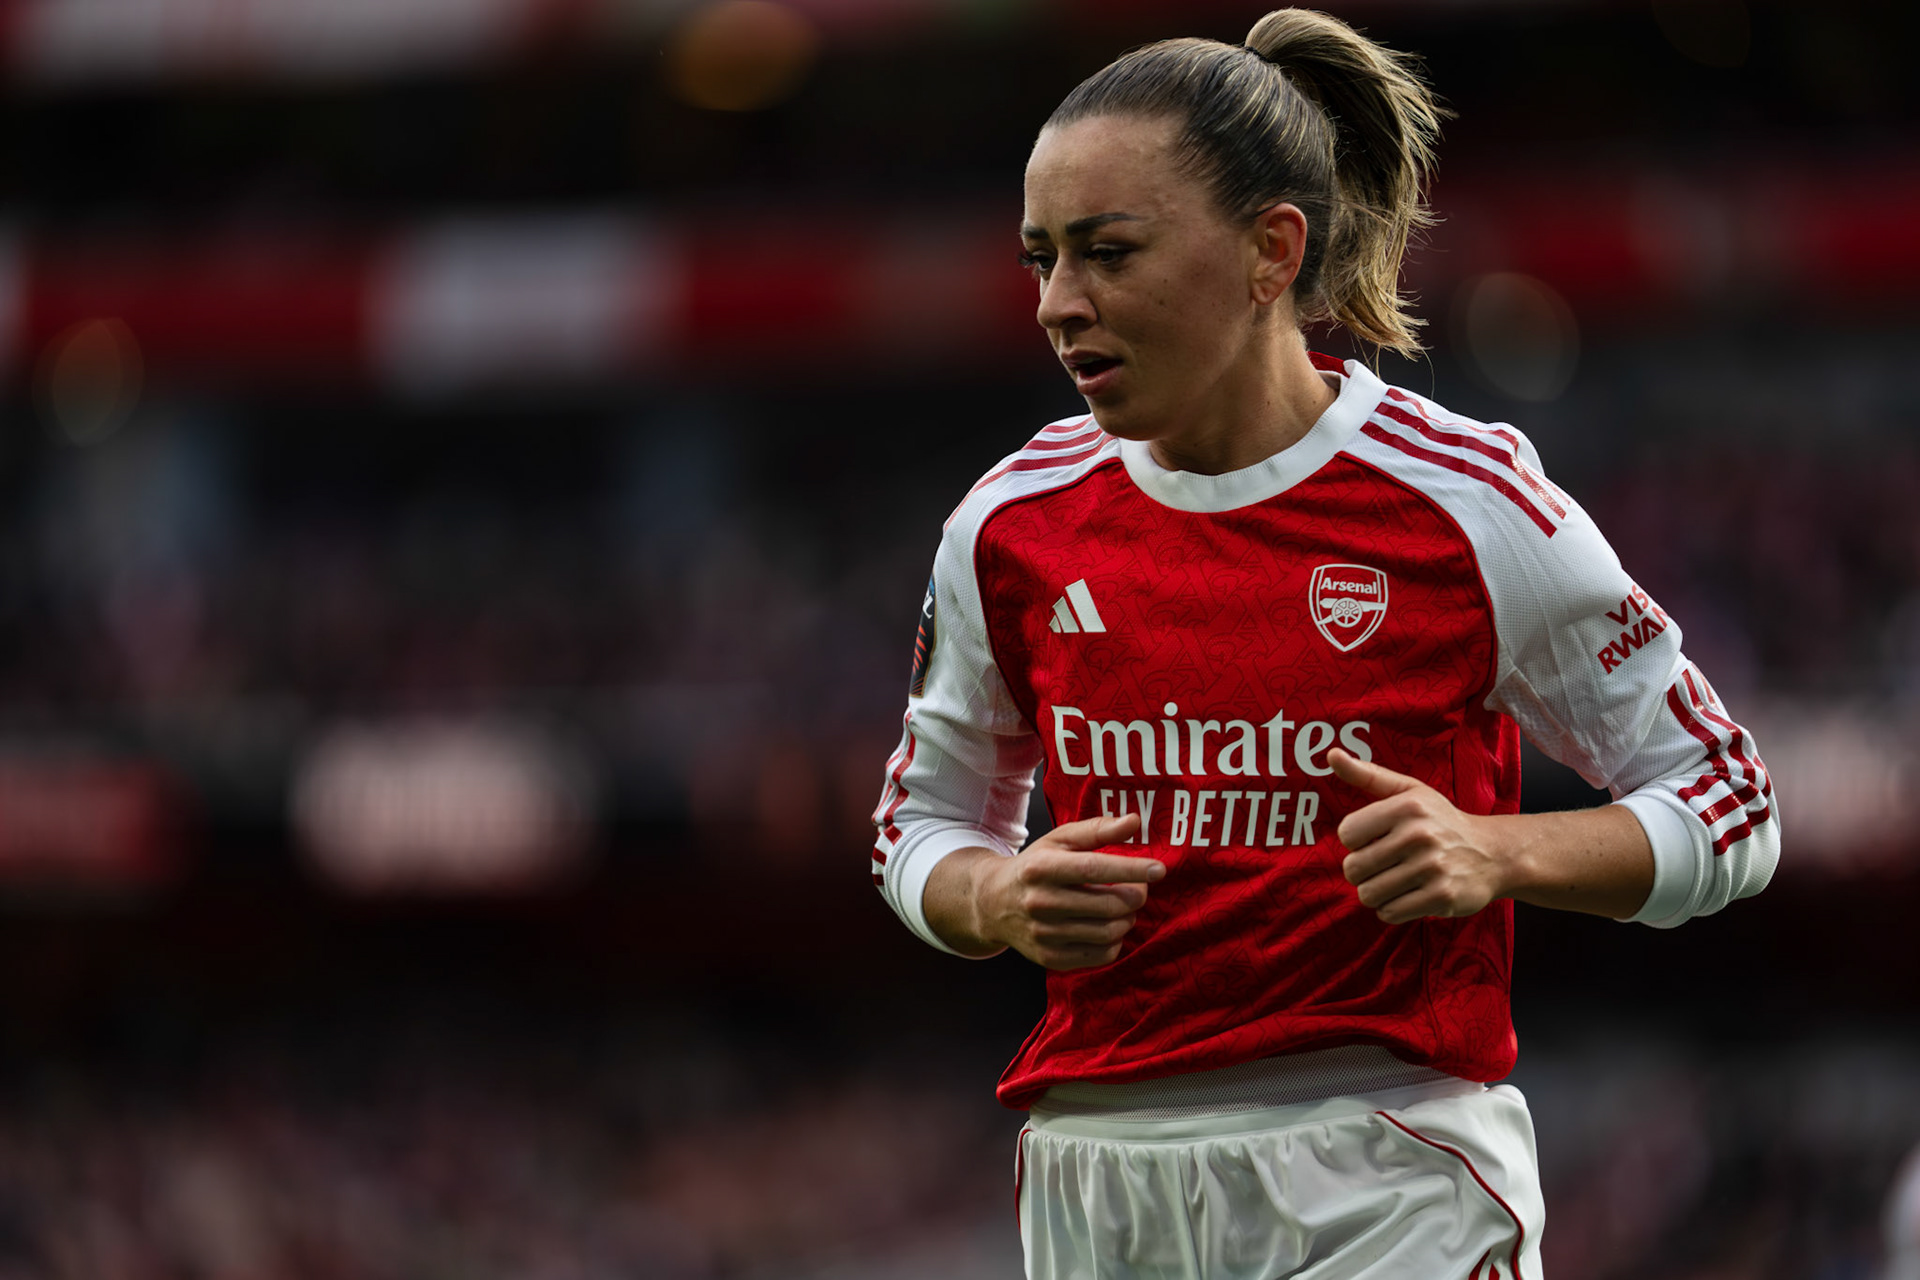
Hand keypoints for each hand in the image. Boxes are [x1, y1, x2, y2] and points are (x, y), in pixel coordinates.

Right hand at [970, 813, 1161, 969]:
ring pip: (1109, 932)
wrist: (992, 903)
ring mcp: (1044, 934)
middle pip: (1108, 904)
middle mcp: (1039, 903)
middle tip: (1140, 887)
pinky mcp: (1050, 958)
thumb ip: (1097, 829)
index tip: (1159, 869)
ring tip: (1125, 906)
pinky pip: (1101, 955)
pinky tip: (1110, 926)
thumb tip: (1134, 821)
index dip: (1130, 869)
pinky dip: (1116, 941)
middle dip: (1136, 895)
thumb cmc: (1035, 866)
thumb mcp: (1059, 841)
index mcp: (1041, 868)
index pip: (1093, 869)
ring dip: (1128, 918)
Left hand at [1330, 748, 1510, 924]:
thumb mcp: (1408, 791)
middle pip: (1353, 868)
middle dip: (1362, 871)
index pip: (1346, 833)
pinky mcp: (1442, 897)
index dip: (1356, 840)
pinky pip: (1389, 913)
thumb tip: (1331, 754)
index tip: (1374, 839)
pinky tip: (1407, 895)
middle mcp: (1420, 835)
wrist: (1493, 853)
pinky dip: (1391, 909)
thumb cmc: (1439, 820)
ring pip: (1368, 894)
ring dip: (1375, 892)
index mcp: (1407, 806)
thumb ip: (1367, 774)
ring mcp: (1432, 868)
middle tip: (1383, 865)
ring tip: (1394, 881)